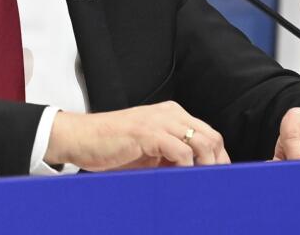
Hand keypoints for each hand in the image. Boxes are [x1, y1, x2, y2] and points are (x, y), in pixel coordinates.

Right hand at [46, 102, 230, 170]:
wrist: (80, 138)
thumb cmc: (111, 147)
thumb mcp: (148, 150)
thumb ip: (171, 155)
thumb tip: (196, 174)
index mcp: (170, 114)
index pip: (208, 133)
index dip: (219, 157)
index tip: (219, 178)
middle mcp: (168, 113)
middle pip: (211, 136)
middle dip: (217, 163)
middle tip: (212, 185)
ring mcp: (158, 121)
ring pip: (201, 142)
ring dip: (205, 167)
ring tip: (199, 184)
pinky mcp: (148, 132)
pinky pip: (181, 152)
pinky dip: (186, 170)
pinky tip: (179, 180)